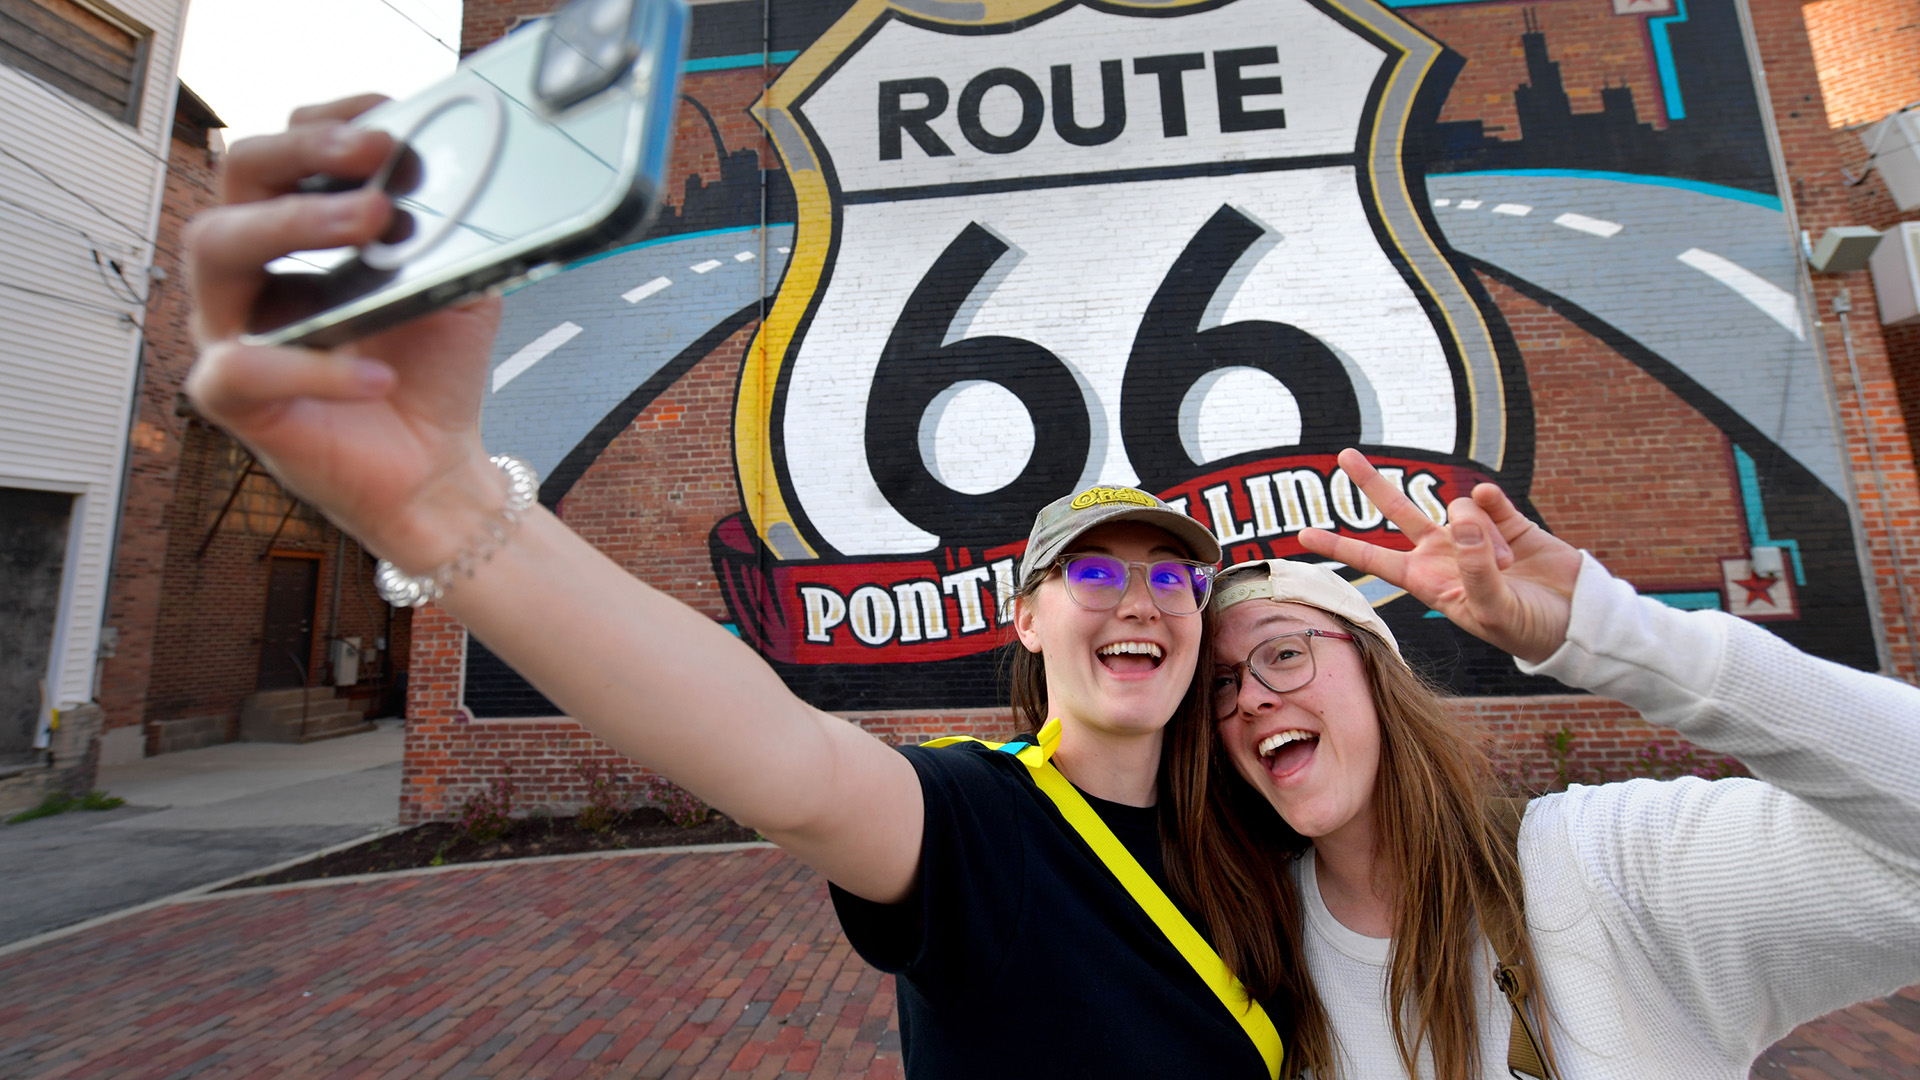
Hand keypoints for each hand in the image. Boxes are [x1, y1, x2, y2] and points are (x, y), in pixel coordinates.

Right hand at [183, 95, 505, 570]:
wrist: (436, 464)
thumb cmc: (431, 372)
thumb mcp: (458, 285)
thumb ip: (456, 233)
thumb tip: (463, 178)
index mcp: (295, 235)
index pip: (284, 151)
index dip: (325, 121)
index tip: (384, 112)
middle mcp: (249, 272)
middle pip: (238, 177)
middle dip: (306, 151)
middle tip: (377, 153)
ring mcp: (230, 329)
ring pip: (216, 247)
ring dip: (297, 221)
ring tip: (374, 221)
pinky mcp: (233, 397)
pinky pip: (245, 367)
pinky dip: (316, 366)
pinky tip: (377, 372)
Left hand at [1297, 449, 1582, 663]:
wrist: (1578, 621)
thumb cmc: (1527, 630)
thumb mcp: (1493, 609)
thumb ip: (1474, 566)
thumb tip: (1460, 513)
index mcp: (1428, 581)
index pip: (1373, 561)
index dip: (1338, 547)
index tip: (1301, 535)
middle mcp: (1443, 553)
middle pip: (1397, 511)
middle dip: (1372, 483)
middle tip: (1344, 455)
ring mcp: (1474, 534)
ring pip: (1455, 505)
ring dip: (1482, 533)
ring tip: (1507, 565)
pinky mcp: (1507, 519)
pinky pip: (1490, 498)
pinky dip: (1497, 507)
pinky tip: (1505, 521)